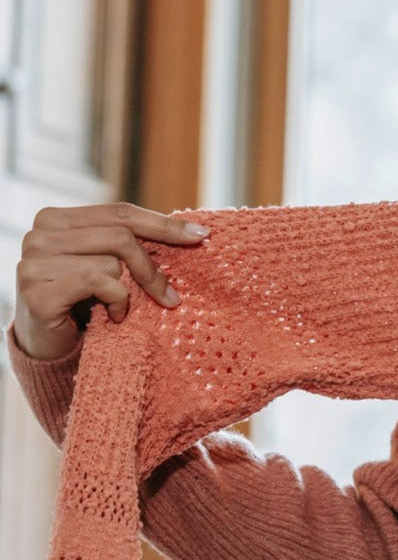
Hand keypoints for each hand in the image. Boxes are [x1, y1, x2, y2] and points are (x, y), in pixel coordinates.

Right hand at [14, 203, 211, 360]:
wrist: (51, 346)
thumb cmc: (85, 301)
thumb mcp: (109, 264)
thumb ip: (132, 242)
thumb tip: (196, 231)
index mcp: (55, 219)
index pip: (120, 212)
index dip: (163, 224)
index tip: (201, 235)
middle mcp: (38, 235)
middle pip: (120, 236)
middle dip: (152, 268)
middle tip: (170, 296)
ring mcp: (33, 264)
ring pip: (112, 262)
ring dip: (128, 291)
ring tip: (119, 308)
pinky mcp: (38, 292)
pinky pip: (99, 283)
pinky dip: (117, 302)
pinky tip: (112, 316)